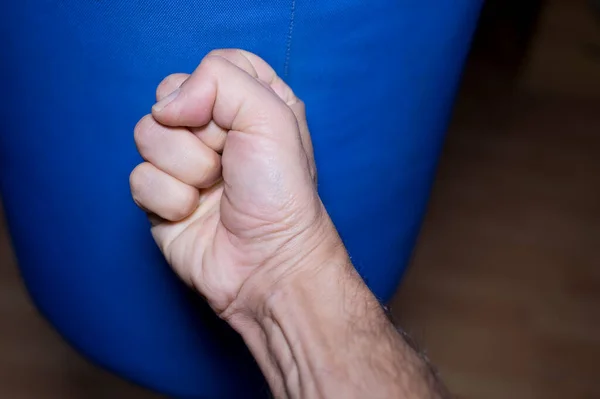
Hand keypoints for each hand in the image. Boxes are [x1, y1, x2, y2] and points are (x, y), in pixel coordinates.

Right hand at [130, 49, 343, 314]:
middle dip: (197, 132)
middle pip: (169, 97)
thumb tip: (166, 106)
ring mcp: (185, 163)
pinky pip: (138, 177)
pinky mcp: (161, 196)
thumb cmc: (279, 193)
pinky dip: (169, 199)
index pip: (213, 65)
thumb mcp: (272, 116)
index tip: (232, 119)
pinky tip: (193, 214)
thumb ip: (221, 79)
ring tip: (213, 190)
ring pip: (145, 135)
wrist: (266, 262)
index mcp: (250, 104)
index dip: (213, 88)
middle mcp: (216, 130)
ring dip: (184, 167)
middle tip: (227, 161)